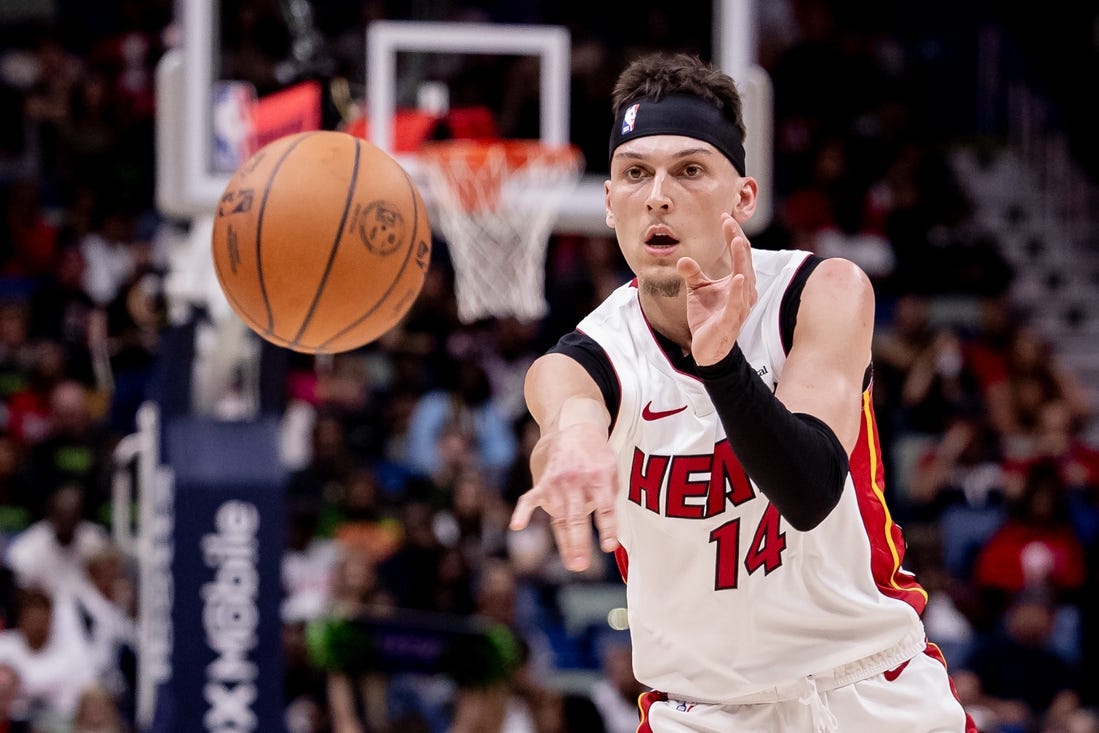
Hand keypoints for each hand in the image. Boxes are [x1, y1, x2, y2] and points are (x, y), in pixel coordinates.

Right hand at [509, 422, 618, 571]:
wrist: (576, 429)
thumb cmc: (598, 458)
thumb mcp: (613, 471)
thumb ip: (610, 498)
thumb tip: (611, 531)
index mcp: (599, 477)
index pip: (604, 507)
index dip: (607, 528)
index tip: (609, 547)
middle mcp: (576, 481)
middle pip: (577, 516)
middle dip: (579, 542)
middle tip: (581, 565)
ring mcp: (557, 483)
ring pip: (559, 518)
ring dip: (565, 543)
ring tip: (573, 563)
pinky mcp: (543, 483)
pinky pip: (530, 499)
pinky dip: (522, 512)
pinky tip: (517, 526)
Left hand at [676, 213, 757, 365]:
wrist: (706, 348)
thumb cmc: (707, 316)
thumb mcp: (697, 290)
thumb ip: (692, 273)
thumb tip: (682, 258)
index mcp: (738, 281)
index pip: (739, 253)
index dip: (733, 234)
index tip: (724, 216)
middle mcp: (744, 292)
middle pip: (743, 261)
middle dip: (737, 240)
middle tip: (729, 221)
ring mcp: (740, 306)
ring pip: (744, 279)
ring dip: (741, 260)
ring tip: (737, 241)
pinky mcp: (731, 321)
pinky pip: (737, 304)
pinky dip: (738, 291)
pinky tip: (739, 277)